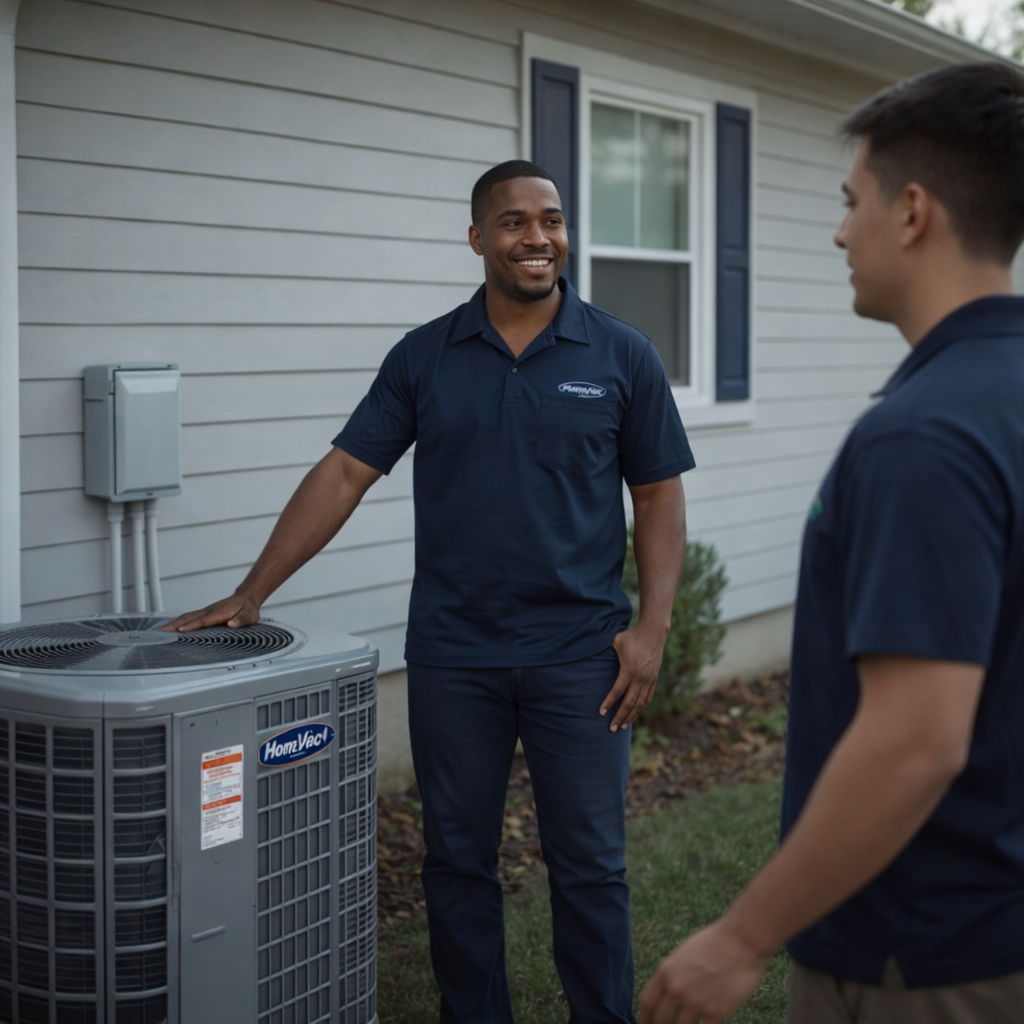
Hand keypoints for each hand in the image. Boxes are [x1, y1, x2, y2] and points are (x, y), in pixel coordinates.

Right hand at [160, 593, 261, 631]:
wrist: (246, 599)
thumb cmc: (247, 609)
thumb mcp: (250, 616)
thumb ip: (242, 620)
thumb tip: (232, 624)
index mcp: (219, 613)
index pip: (203, 620)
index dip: (191, 626)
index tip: (180, 631)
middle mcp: (209, 611)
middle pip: (189, 617)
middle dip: (174, 625)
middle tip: (160, 633)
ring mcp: (205, 611)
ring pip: (186, 617)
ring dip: (173, 624)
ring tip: (160, 632)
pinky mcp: (204, 613)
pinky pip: (189, 617)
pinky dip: (178, 622)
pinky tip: (172, 629)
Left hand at [600, 626, 665, 730]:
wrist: (653, 633)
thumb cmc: (631, 636)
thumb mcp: (616, 641)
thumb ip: (605, 650)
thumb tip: (588, 651)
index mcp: (629, 670)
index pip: (617, 692)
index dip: (609, 703)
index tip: (601, 713)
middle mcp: (640, 678)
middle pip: (629, 703)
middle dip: (619, 716)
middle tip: (611, 728)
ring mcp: (649, 680)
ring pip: (640, 704)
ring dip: (631, 716)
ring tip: (622, 726)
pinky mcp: (654, 680)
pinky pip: (648, 698)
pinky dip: (641, 708)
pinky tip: (635, 715)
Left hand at [639, 920, 768, 1023]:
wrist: (741, 940)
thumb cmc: (714, 943)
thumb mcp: (682, 954)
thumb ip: (672, 975)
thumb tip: (665, 994)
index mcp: (666, 971)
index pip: (646, 1003)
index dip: (645, 1018)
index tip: (648, 1023)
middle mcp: (676, 988)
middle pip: (660, 1021)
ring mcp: (695, 1001)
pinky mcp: (716, 1012)